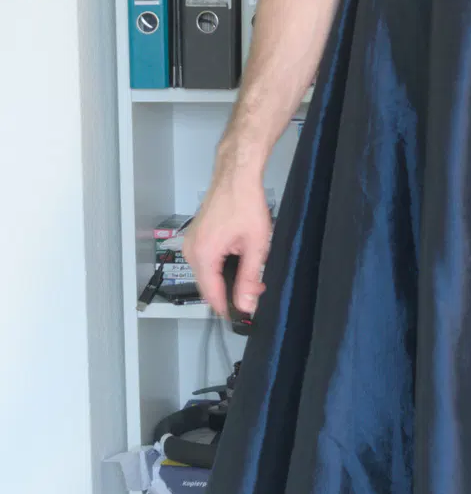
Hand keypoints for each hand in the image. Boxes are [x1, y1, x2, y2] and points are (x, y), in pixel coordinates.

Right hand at [181, 162, 271, 320]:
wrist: (235, 177)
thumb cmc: (245, 203)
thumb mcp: (256, 246)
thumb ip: (250, 278)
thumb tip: (246, 304)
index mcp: (203, 256)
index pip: (212, 295)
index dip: (227, 309)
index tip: (242, 317)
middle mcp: (191, 252)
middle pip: (209, 287)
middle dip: (231, 293)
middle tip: (255, 290)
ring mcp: (191, 244)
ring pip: (208, 275)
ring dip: (228, 279)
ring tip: (252, 276)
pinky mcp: (196, 239)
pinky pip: (207, 262)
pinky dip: (222, 267)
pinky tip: (240, 261)